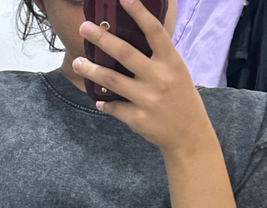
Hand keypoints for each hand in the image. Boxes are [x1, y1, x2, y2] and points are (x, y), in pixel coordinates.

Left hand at [73, 0, 212, 154]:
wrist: (188, 135)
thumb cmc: (182, 100)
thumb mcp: (177, 73)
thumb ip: (157, 59)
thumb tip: (130, 42)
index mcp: (172, 62)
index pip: (154, 31)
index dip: (138, 13)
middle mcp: (159, 78)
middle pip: (125, 53)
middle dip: (102, 39)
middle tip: (84, 28)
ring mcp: (147, 99)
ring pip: (112, 80)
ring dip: (92, 71)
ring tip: (78, 62)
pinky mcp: (137, 118)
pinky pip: (114, 107)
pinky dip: (105, 104)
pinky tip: (99, 101)